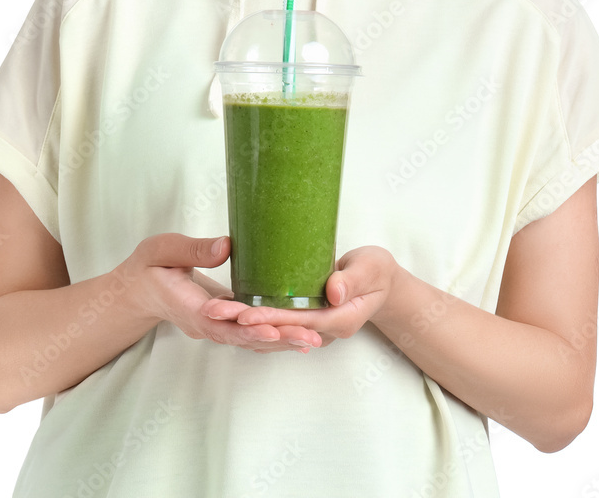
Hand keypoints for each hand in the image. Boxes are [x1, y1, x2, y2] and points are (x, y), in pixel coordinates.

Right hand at [124, 234, 320, 352]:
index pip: (220, 324)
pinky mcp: (223, 321)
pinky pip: (249, 332)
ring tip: (313, 339)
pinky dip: (273, 336)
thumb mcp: (162, 251)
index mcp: (188, 307)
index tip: (272, 330)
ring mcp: (214, 326)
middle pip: (243, 337)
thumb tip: (227, 247)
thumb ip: (192, 250)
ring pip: (250, 339)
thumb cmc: (147, 268)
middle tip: (311, 337)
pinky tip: (298, 335)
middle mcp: (204, 324)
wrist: (136, 292)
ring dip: (282, 340)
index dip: (247, 330)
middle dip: (277, 338)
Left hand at [200, 246, 399, 347]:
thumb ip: (352, 280)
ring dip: (244, 321)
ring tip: (214, 310)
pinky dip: (255, 318)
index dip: (271, 318)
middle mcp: (323, 330)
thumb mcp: (371, 268)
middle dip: (246, 321)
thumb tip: (332, 292)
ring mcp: (313, 327)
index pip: (298, 323)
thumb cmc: (379, 272)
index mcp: (339, 320)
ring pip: (274, 329)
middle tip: (214, 310)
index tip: (244, 313)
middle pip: (279, 329)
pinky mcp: (306, 318)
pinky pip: (277, 322)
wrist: (384, 282)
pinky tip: (232, 311)